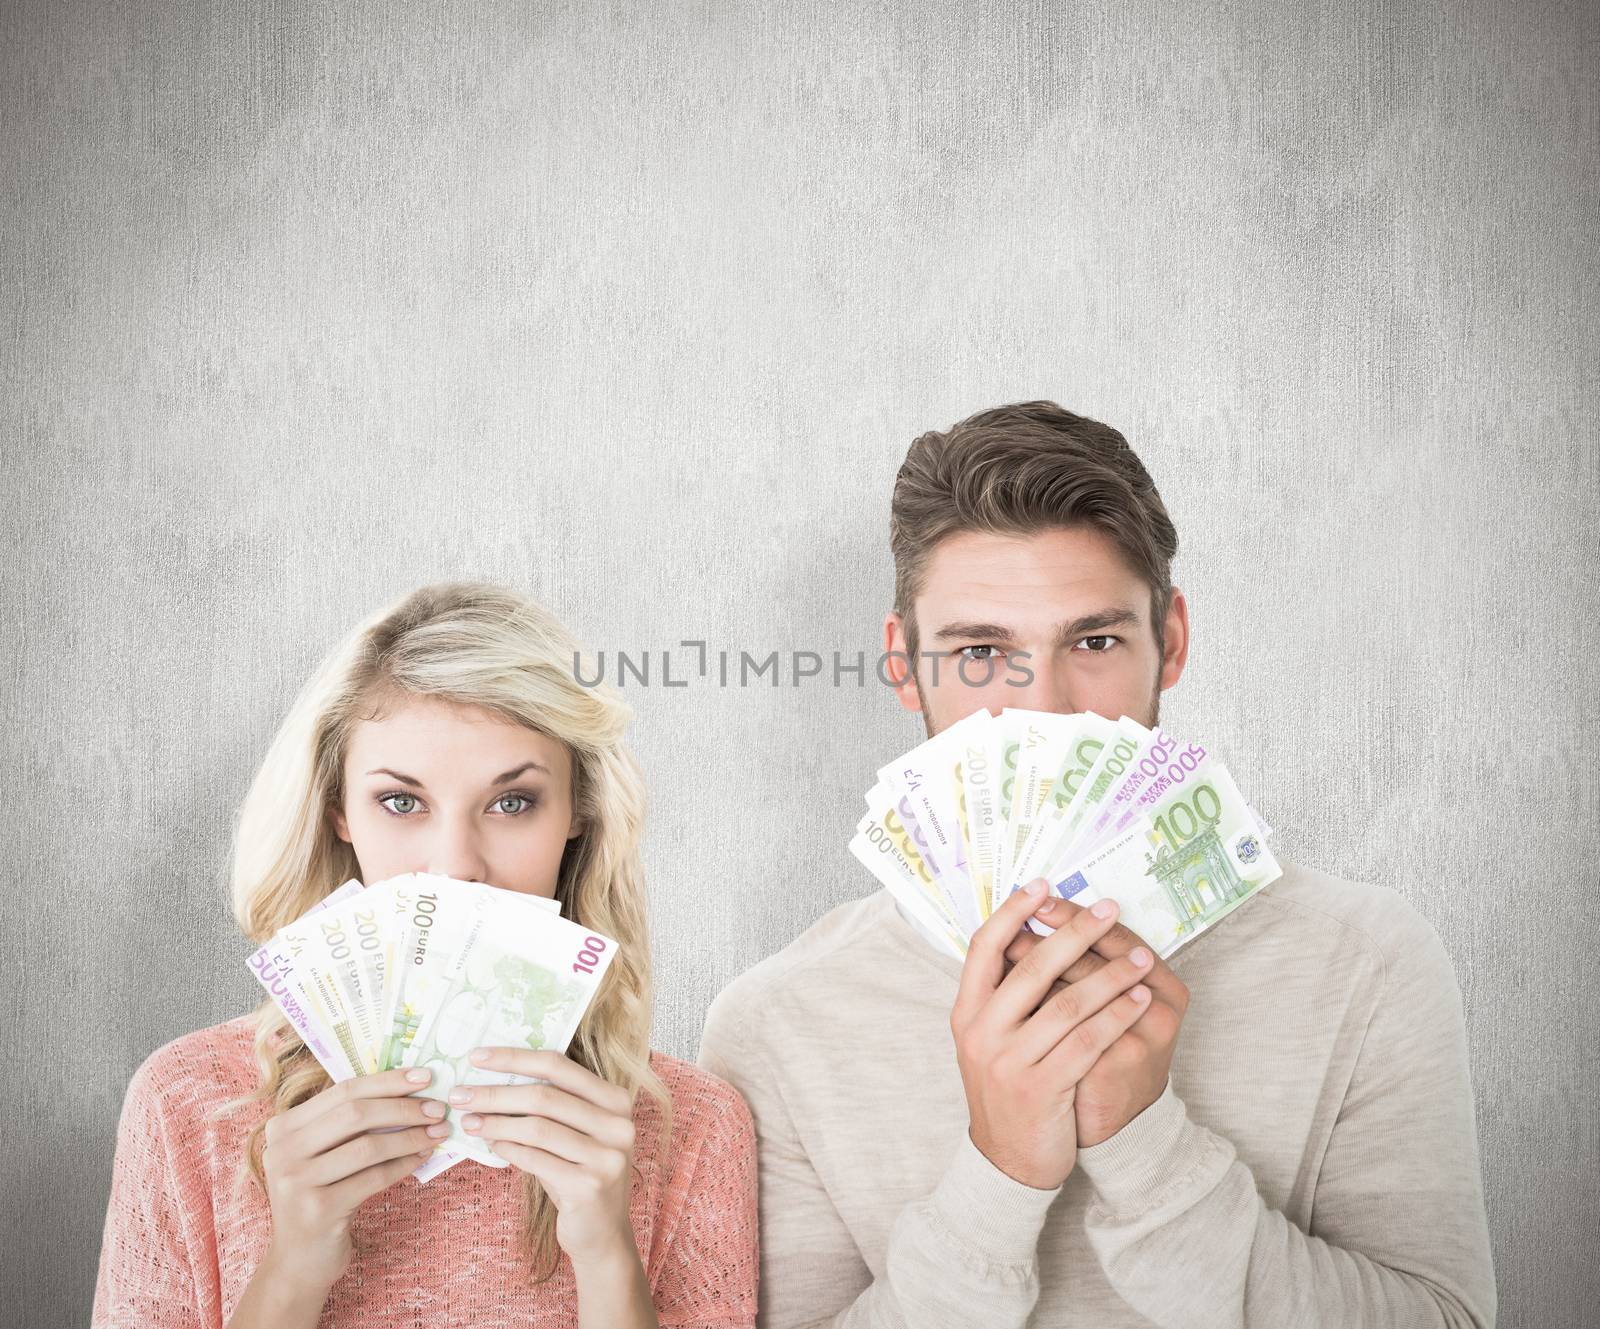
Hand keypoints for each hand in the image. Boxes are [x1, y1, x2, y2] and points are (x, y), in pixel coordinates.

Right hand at [258, 1067, 447, 1292]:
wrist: (299, 1260)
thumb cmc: (320, 1194)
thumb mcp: (322, 1153)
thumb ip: (349, 1122)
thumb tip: (409, 1088)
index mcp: (283, 1126)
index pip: (343, 1090)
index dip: (387, 1081)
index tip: (424, 1076)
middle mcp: (283, 1150)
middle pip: (355, 1113)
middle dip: (404, 1107)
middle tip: (439, 1108)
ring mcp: (297, 1182)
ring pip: (368, 1146)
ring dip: (410, 1136)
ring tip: (439, 1133)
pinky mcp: (318, 1210)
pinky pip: (374, 1178)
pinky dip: (404, 1164)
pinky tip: (423, 1157)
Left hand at [453, 1048, 638, 1270]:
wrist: (602, 1232)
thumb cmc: (578, 1173)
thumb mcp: (575, 1133)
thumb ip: (550, 1106)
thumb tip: (491, 1077)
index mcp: (616, 1100)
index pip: (558, 1066)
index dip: (514, 1058)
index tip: (476, 1057)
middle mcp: (618, 1124)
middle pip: (544, 1096)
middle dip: (495, 1093)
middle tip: (459, 1094)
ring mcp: (606, 1156)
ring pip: (537, 1128)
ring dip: (495, 1123)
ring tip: (468, 1121)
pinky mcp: (589, 1186)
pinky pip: (536, 1160)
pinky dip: (508, 1149)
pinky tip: (490, 1145)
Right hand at [950, 880, 1155, 1188]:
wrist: (1006, 1162)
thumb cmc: (1007, 1089)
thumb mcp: (988, 1040)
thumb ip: (1002, 996)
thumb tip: (1029, 934)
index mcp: (965, 1012)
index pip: (983, 947)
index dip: (1012, 912)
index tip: (1042, 885)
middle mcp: (981, 1033)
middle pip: (1032, 968)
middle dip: (1075, 933)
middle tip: (1109, 908)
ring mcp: (1009, 1062)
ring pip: (1067, 1005)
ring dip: (1110, 976)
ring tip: (1141, 958)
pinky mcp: (1042, 1089)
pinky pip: (1087, 1043)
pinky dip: (1117, 1017)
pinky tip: (1140, 1001)